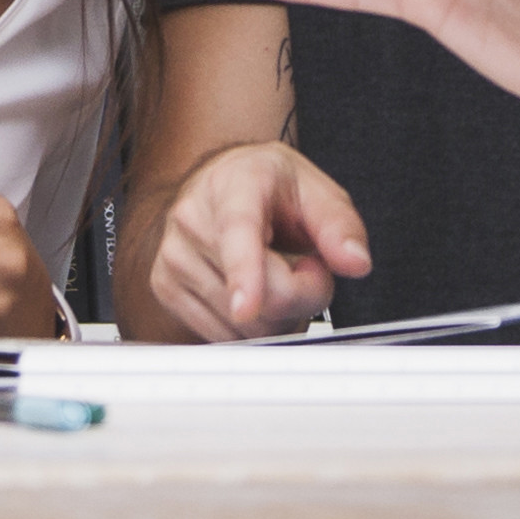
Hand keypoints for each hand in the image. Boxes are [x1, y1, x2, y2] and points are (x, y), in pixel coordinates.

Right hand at [136, 141, 372, 340]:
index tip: (247, 305)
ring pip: (243, 326)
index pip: (238, 232)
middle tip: (303, 265)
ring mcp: (174, 256)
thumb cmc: (268, 186)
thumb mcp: (316, 190)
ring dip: (275, 315)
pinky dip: (248, 326)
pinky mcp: (165, 287)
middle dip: (301, 294)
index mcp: (234, 185)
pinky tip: (250, 291)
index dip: (245, 272)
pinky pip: (222, 336)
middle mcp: (193, 218)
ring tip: (272, 272)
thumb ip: (340, 226)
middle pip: (261, 296)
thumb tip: (355, 262)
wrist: (220, 182)